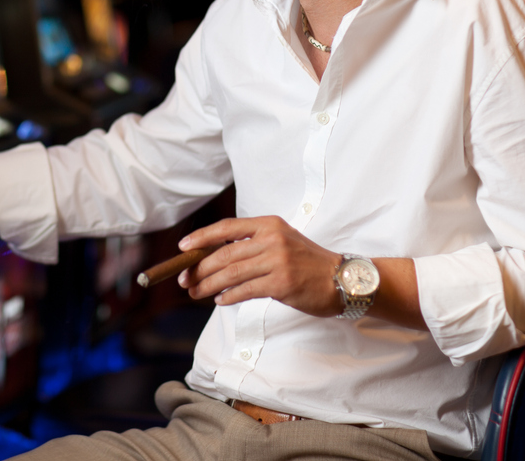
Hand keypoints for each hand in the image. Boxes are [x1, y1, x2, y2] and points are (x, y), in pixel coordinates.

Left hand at [176, 216, 342, 316]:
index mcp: (268, 224)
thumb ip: (252, 245)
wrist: (342, 278)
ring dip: (208, 285)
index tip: (183, 247)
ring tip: (196, 292)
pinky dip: (228, 296)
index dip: (201, 237)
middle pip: (224, 254)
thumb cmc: (307, 263)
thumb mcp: (281, 241)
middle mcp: (271, 239)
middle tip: (185, 280)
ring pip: (231, 274)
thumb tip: (213, 257)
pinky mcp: (281, 284)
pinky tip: (220, 300)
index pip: (226, 228)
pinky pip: (245, 290)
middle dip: (199, 268)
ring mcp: (277, 261)